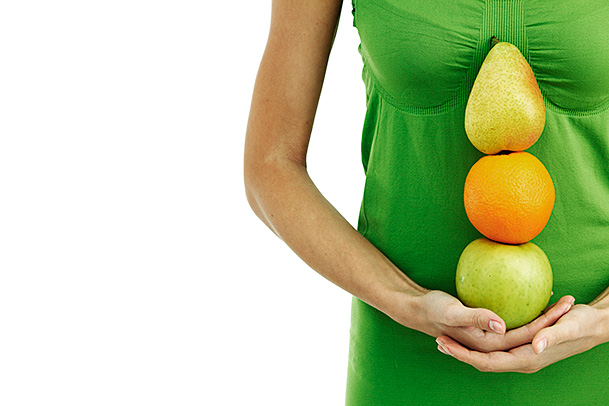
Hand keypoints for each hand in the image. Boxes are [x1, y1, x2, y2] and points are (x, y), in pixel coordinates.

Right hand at [394, 290, 572, 352]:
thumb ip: (476, 317)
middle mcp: (492, 344)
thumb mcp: (452, 311)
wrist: (417, 310)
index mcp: (487, 344)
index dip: (545, 322)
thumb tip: (501, 323)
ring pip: (522, 329)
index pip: (524, 335)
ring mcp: (489, 337)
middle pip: (529, 334)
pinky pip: (512, 321)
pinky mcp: (486, 328)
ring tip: (559, 301)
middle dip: (551, 321)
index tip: (561, 306)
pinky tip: (531, 297)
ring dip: (541, 318)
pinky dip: (524, 312)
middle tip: (569, 302)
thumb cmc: (433, 309)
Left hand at [435, 300, 608, 372]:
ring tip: (445, 338)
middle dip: (459, 354)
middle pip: (483, 362)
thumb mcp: (569, 326)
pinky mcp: (522, 346)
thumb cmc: (583, 323)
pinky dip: (478, 344)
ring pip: (487, 356)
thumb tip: (533, 347)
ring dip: (466, 350)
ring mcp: (521, 354)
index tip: (444, 344)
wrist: (595, 325)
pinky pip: (496, 348)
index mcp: (527, 359)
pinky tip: (468, 331)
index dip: (464, 355)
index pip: (488, 363)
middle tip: (437, 341)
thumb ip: (551, 336)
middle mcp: (522, 360)